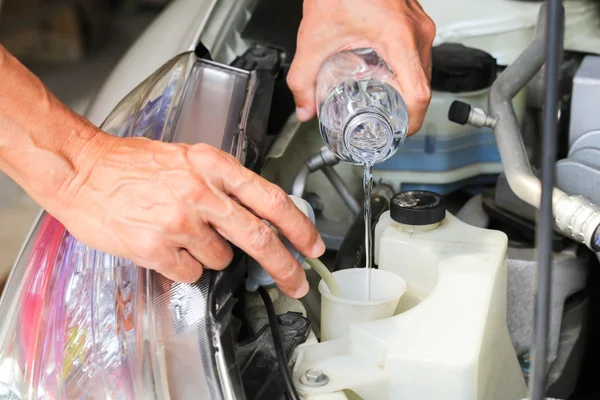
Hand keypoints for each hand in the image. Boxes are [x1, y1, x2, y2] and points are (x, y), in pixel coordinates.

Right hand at [51, 134, 324, 297]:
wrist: (83, 169)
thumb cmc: (131, 164)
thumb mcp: (187, 159)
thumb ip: (221, 183)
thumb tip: (252, 213)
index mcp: (212, 166)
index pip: (270, 198)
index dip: (298, 226)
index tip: (311, 243)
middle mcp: (200, 193)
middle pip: (259, 237)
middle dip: (284, 266)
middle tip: (296, 282)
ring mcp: (178, 221)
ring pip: (220, 258)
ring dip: (211, 256)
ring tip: (184, 235)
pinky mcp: (155, 247)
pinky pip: (190, 272)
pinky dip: (185, 266)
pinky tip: (167, 247)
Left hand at [287, 0, 435, 134]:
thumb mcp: (314, 38)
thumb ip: (304, 78)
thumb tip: (305, 109)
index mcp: (397, 37)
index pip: (419, 92)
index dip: (413, 121)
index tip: (400, 133)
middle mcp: (416, 32)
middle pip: (423, 85)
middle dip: (405, 110)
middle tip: (385, 123)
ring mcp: (420, 25)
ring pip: (423, 71)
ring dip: (406, 90)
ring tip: (385, 103)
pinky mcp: (416, 22)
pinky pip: (419, 56)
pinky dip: (406, 72)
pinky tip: (386, 77)